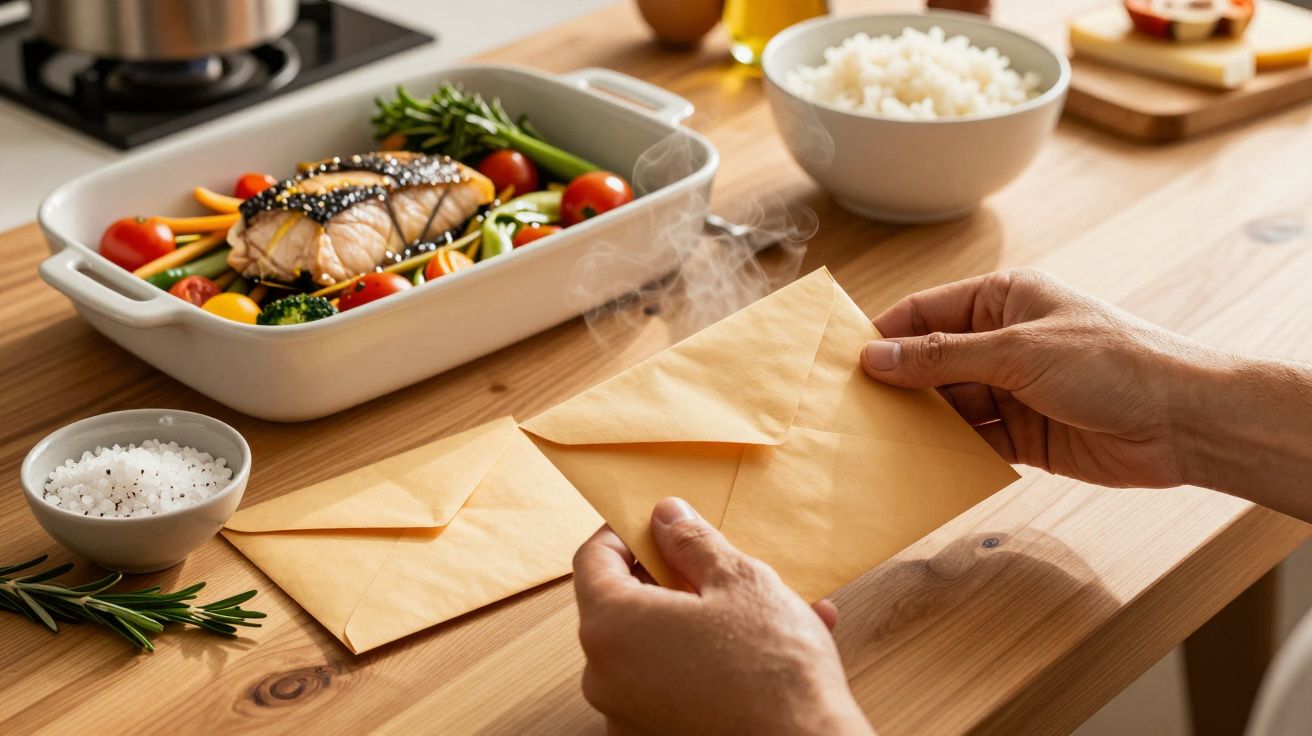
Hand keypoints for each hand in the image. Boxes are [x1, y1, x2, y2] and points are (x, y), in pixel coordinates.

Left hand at [573, 498, 872, 735]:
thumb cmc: (773, 669)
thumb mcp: (738, 582)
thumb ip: (692, 542)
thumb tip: (666, 517)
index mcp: (610, 627)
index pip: (592, 560)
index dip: (623, 532)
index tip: (655, 523)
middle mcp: (604, 677)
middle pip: (623, 606)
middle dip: (671, 579)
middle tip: (716, 564)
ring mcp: (626, 714)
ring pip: (657, 647)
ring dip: (702, 621)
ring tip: (769, 608)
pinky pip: (675, 685)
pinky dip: (709, 663)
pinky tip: (767, 651)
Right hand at [860, 268, 1224, 488]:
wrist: (1184, 422)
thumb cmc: (1112, 364)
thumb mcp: (1016, 351)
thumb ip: (942, 358)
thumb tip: (875, 359)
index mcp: (1003, 299)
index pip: (926, 313)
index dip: (885, 337)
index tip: (842, 365)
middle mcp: (1003, 341)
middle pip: (931, 362)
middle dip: (896, 386)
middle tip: (848, 412)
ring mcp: (1013, 389)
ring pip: (949, 405)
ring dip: (919, 424)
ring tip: (873, 443)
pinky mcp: (1025, 434)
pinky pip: (973, 442)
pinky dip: (948, 454)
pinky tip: (917, 466)